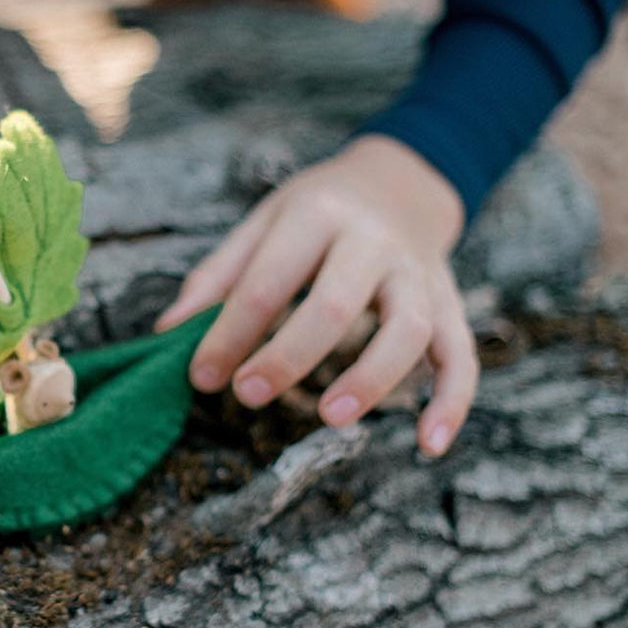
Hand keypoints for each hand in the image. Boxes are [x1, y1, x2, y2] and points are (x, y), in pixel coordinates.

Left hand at [155, 134, 477, 455]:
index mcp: (316, 215)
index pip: (268, 280)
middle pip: (337, 303)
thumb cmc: (314, 214)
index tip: (201, 376)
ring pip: (408, 328)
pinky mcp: (448, 304)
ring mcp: (418, 273)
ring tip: (330, 418)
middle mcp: (373, 241)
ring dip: (372, 377)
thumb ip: (217, 277)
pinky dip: (451, 402)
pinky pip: (459, 355)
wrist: (400, 181)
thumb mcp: (261, 223)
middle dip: (289, 355)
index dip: (230, 332)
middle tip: (248, 394)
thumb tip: (168, 334)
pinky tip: (427, 446)